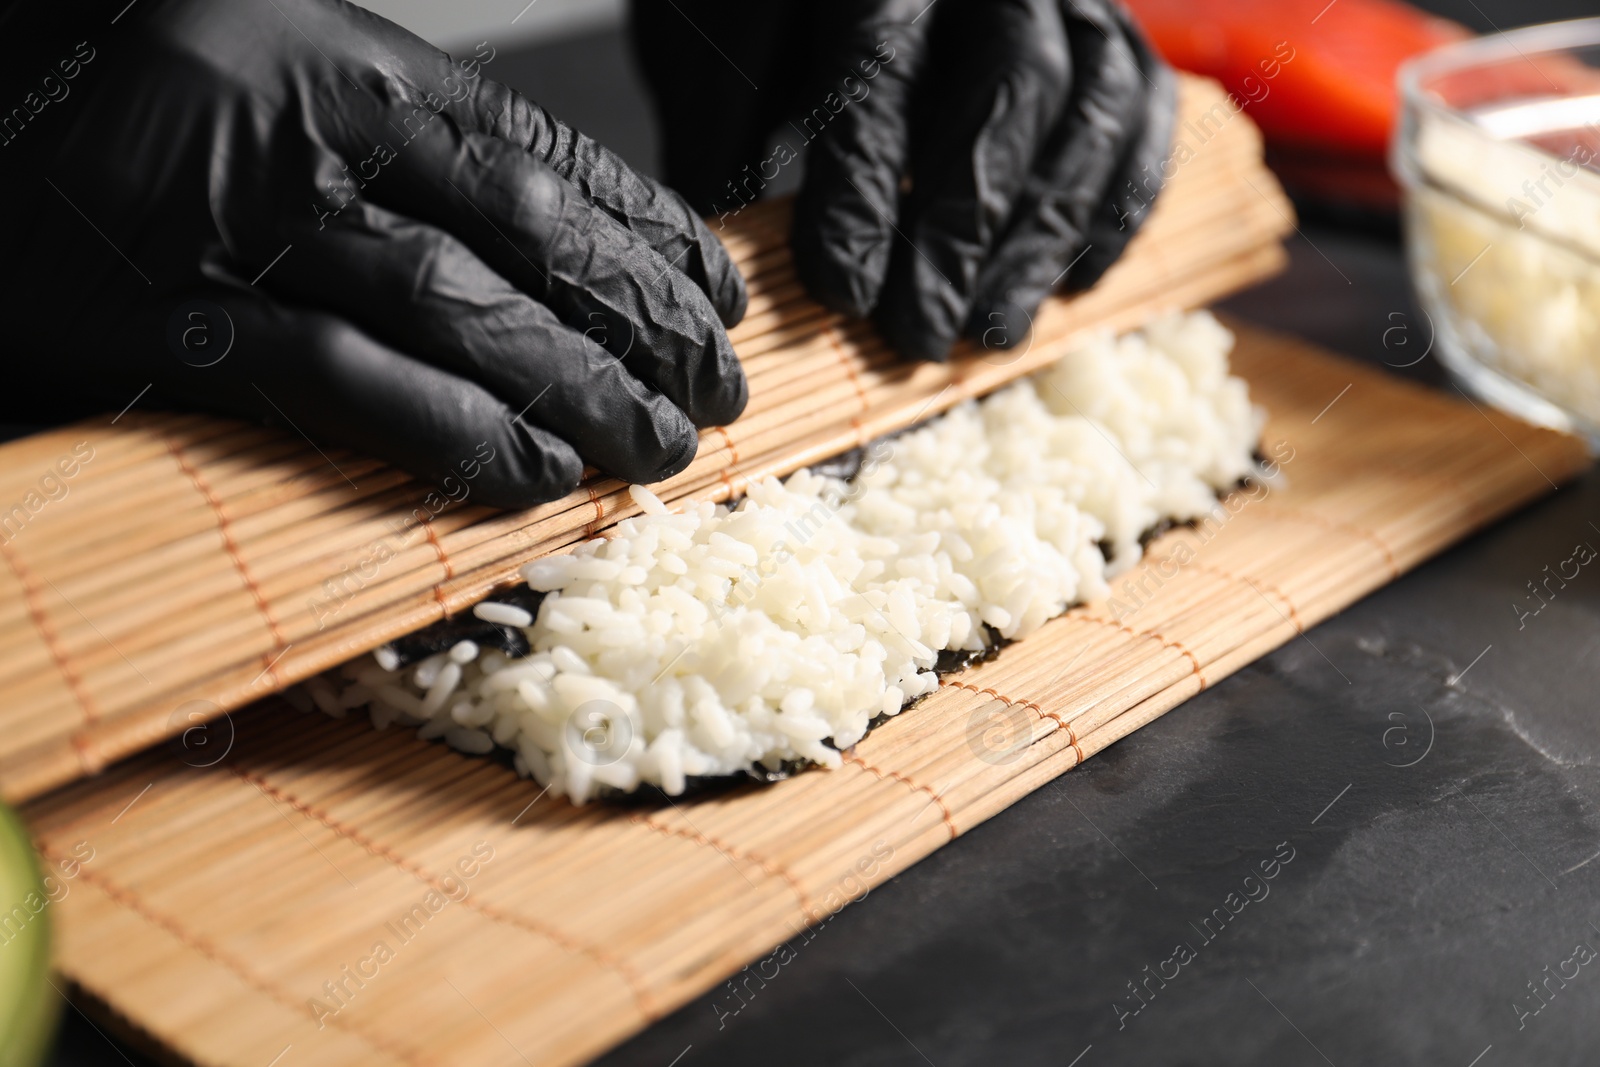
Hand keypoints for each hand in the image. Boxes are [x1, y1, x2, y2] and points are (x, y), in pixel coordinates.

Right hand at [0, 0, 747, 507]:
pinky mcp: (158, 318)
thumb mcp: (279, 98)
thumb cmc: (134, 129)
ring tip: (651, 445)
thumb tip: (569, 251)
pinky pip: (337, 382)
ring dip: (573, 389)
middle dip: (639, 323)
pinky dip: (448, 431)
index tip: (716, 293)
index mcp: (336, 59)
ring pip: (453, 311)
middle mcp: (293, 123)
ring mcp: (226, 220)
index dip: (647, 233)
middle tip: (709, 389)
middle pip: (520, 235)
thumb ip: (407, 158)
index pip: (540, 153)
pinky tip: (529, 474)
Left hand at [632, 0, 1172, 359]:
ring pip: (1088, 115)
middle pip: (1005, 95)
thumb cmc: (787, 6)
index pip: (878, 76)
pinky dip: (1119, 207)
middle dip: (962, 232)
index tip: (846, 292)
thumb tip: (717, 232)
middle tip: (922, 337)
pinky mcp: (1120, 37)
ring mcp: (1072, 0)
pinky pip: (1145, 120)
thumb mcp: (723, 33)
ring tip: (993, 335)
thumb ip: (723, 117)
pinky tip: (1076, 285)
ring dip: (1043, 239)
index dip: (864, 192)